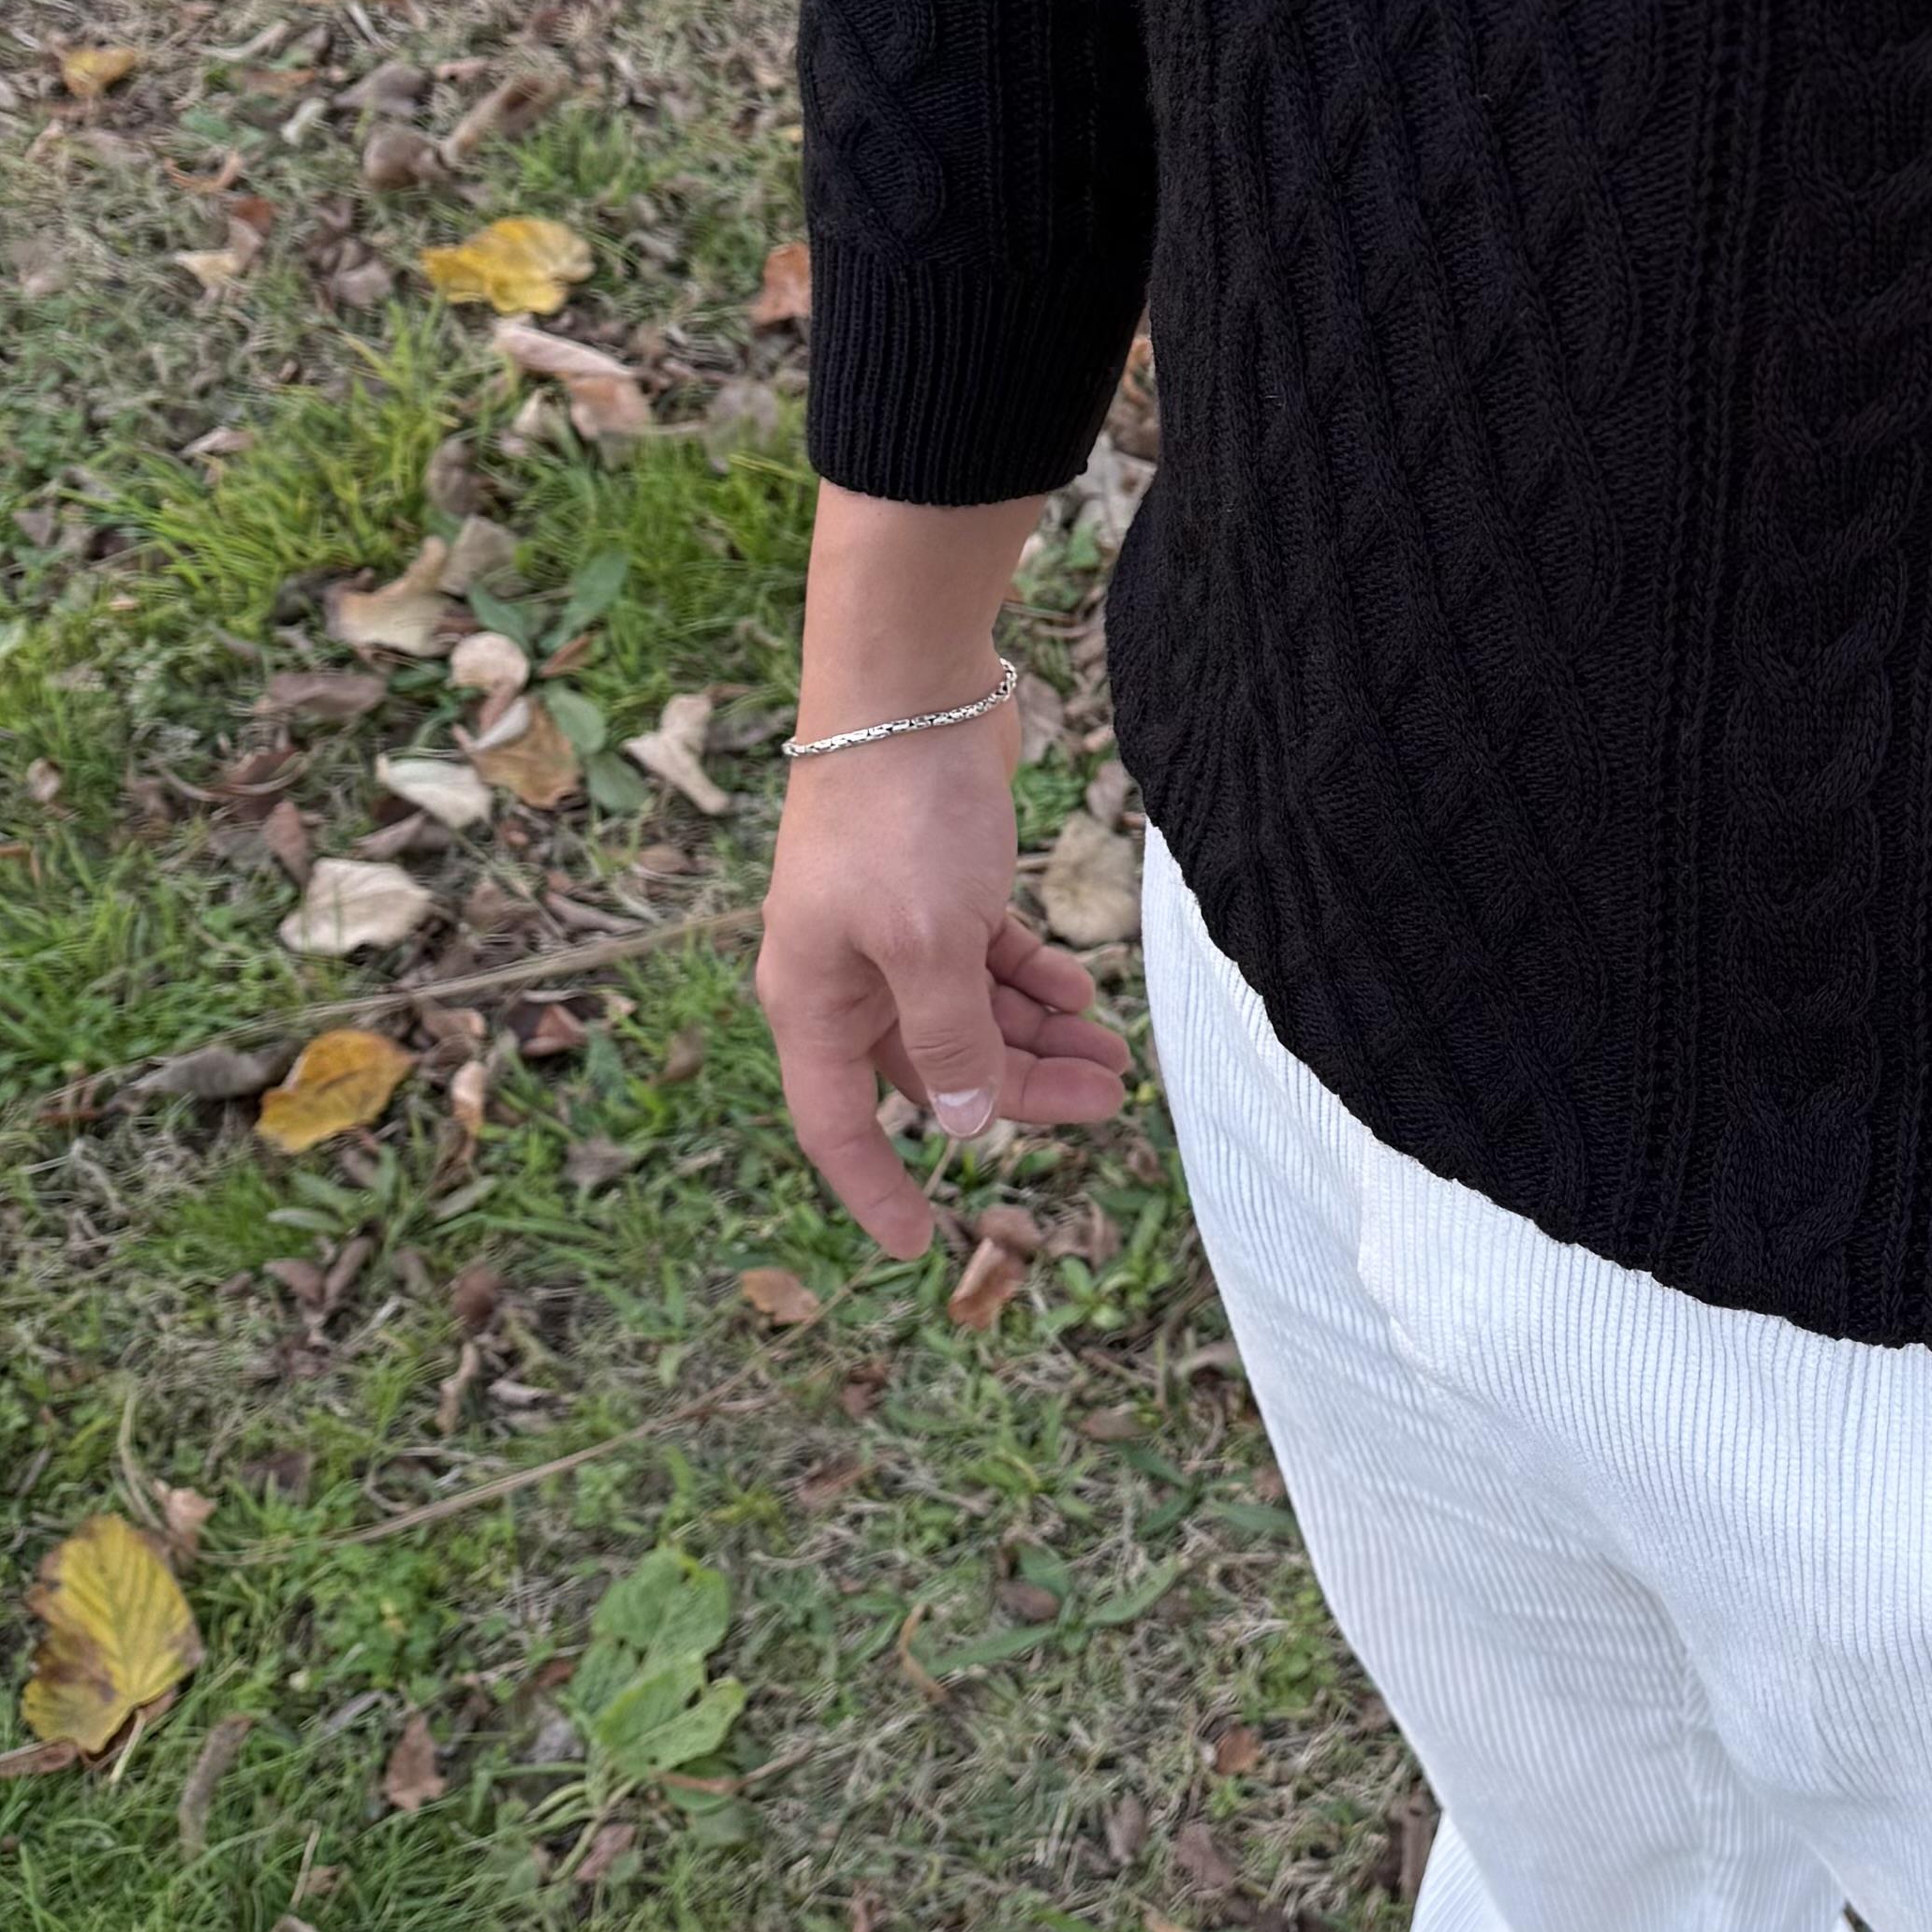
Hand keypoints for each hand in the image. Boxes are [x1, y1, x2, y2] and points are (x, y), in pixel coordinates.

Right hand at [759, 739, 1131, 1258]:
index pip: (838, 1124)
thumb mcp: (929, 944)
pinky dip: (1033, 980)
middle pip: (931, 1069)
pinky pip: (986, 960)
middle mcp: (845, 973)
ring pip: (969, 1015)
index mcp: (814, 1000)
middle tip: (1108, 1102)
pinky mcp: (939, 884)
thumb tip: (960, 1122)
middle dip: (1016, 1094)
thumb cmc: (900, 815)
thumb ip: (946, 1040)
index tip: (922, 1246)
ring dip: (1038, 1039)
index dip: (877, 1188)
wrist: (912, 685)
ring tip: (1117, 1056)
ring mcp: (892, 928)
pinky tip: (1083, 991)